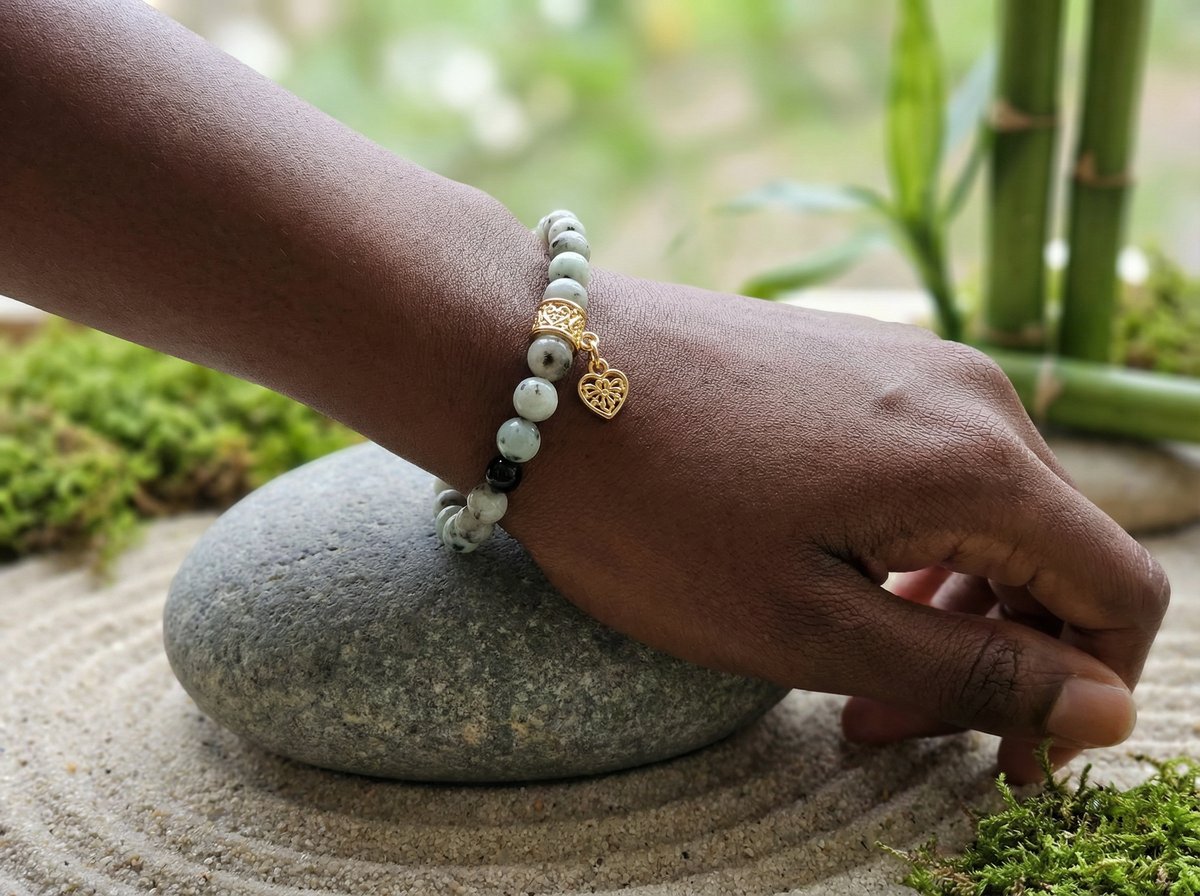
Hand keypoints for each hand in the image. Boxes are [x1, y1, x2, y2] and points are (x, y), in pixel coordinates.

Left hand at [504, 273, 1168, 782]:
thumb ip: (969, 669)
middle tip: (885, 723)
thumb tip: (1107, 705)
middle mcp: (969, 393)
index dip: (1084, 691)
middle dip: (998, 657)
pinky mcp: (857, 360)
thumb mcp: (806, 625)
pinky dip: (906, 545)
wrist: (532, 366)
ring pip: (988, 513)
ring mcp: (911, 363)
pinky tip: (827, 579)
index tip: (1004, 756)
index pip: (1120, 590)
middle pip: (1054, 554)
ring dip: (945, 607)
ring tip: (848, 669)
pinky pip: (929, 467)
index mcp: (978, 460)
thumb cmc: (650, 508)